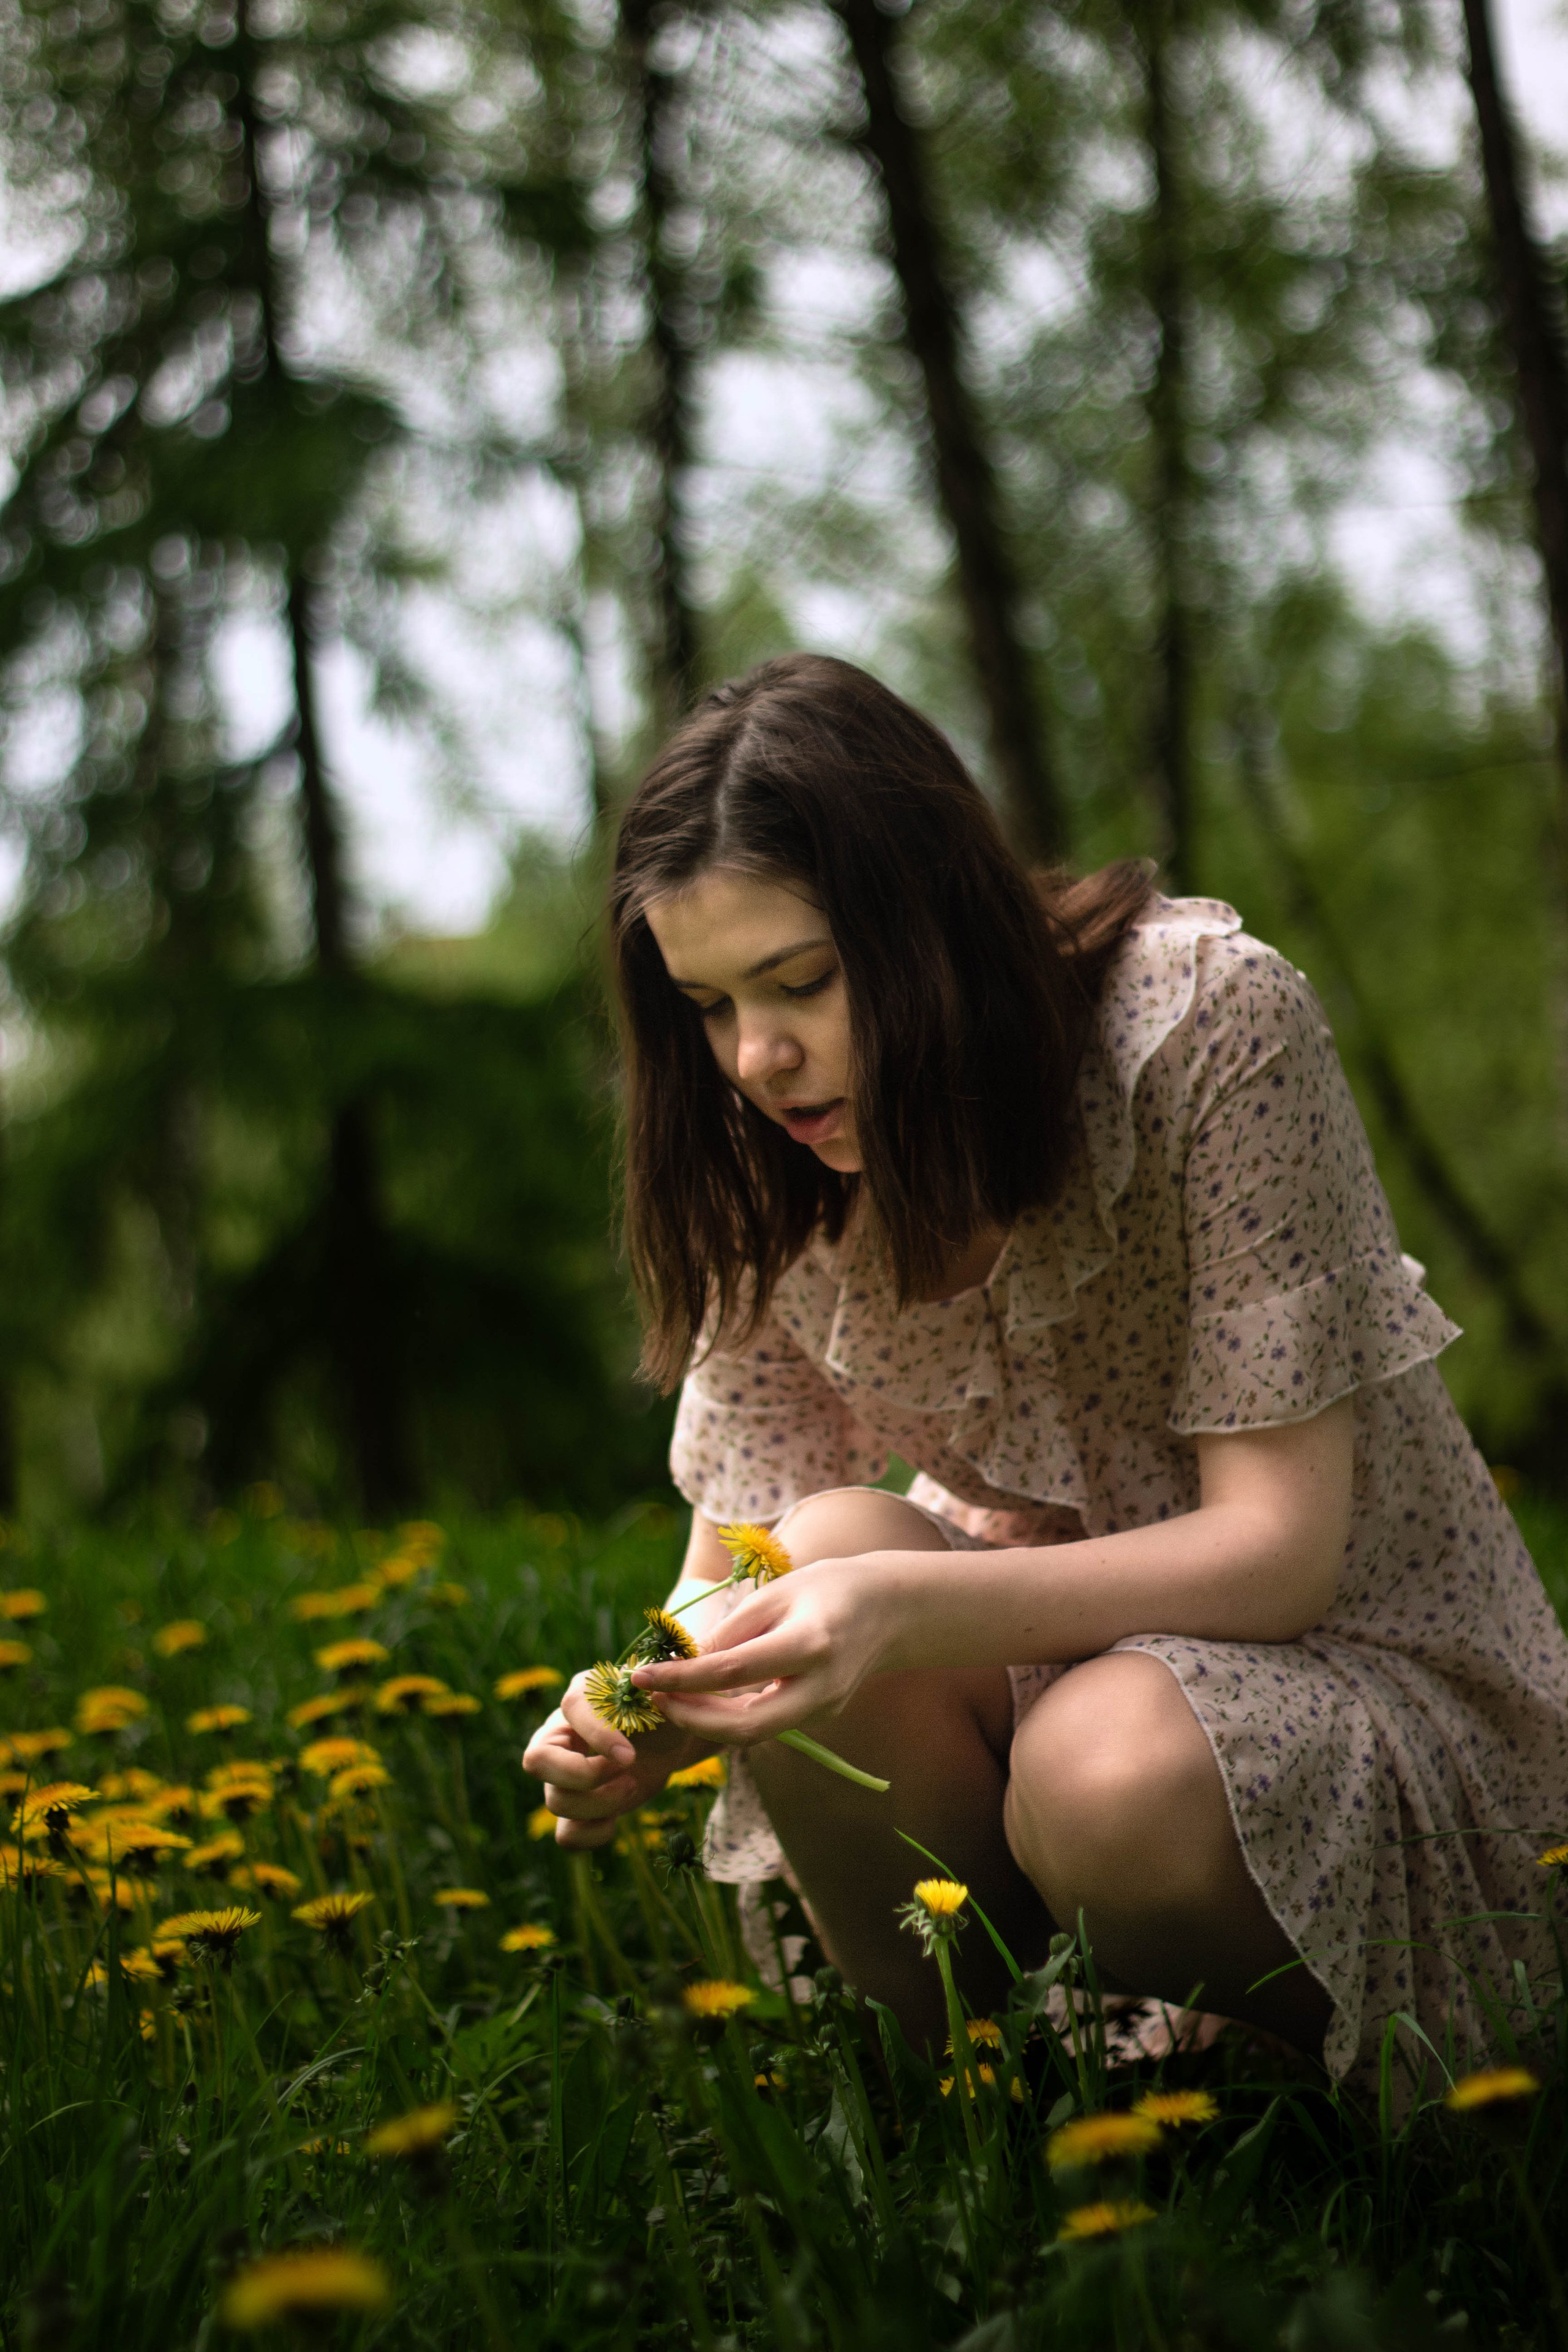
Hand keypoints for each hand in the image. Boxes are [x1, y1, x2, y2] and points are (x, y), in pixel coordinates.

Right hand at [522, 1672, 703, 1848]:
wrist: (670, 1740)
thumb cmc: (663, 1710)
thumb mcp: (664, 1693)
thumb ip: (656, 1685)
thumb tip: (645, 1682)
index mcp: (580, 1698)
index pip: (571, 1708)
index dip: (597, 1734)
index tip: (629, 1755)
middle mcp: (559, 1736)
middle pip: (537, 1762)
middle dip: (583, 1775)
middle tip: (628, 1770)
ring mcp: (561, 1776)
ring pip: (556, 1802)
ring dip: (601, 1803)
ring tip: (634, 1785)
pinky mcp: (576, 1809)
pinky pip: (566, 1835)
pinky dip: (594, 1833)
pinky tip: (618, 1816)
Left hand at [628, 1556, 895, 1746]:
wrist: (888, 1609)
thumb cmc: (826, 1588)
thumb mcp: (776, 1594)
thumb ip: (732, 1631)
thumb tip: (685, 1666)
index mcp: (810, 1643)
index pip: (732, 1672)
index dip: (682, 1678)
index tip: (640, 1674)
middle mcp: (821, 1686)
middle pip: (746, 1725)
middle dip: (691, 1718)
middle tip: (653, 1697)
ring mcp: (825, 1708)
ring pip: (755, 1733)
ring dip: (706, 1723)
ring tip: (669, 1697)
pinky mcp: (821, 1717)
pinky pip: (767, 1725)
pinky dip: (730, 1718)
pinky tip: (702, 1700)